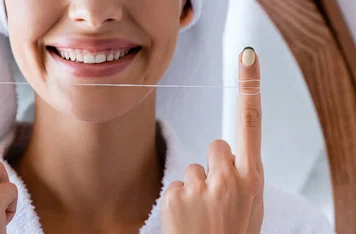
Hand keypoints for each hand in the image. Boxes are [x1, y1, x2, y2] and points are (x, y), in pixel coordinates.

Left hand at [161, 48, 263, 233]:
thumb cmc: (234, 233)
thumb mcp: (253, 206)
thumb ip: (245, 177)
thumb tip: (230, 156)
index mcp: (251, 178)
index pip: (250, 123)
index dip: (249, 87)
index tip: (247, 56)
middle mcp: (228, 178)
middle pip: (216, 145)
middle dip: (215, 165)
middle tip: (218, 195)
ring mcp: (200, 186)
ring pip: (193, 168)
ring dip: (196, 186)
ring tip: (203, 214)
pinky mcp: (175, 196)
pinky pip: (176, 186)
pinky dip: (181, 200)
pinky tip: (188, 219)